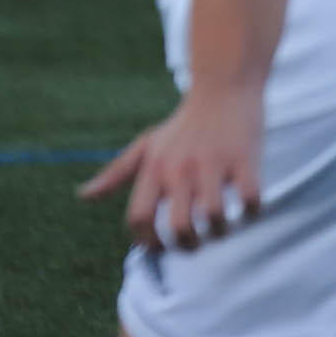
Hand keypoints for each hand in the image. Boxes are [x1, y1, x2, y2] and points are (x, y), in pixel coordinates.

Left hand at [79, 88, 265, 252]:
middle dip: (188, 245)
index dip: (148, 242)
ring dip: (220, 232)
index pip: (139, 217)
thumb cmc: (182, 127)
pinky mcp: (244, 160)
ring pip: (215, 217)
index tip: (162, 247)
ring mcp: (212, 164)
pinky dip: (251, 213)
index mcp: (153, 168)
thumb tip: (83, 196)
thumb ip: (116, 174)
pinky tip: (247, 207)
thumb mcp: (145, 146)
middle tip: (196, 243)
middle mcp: (179, 167)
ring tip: (221, 226)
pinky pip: (249, 200)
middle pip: (178, 225)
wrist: (221, 90)